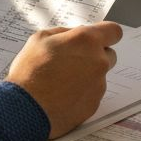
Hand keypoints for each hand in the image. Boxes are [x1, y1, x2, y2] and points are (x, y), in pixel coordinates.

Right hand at [5, 21, 121, 138]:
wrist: (26, 108)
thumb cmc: (29, 72)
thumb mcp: (39, 39)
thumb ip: (63, 33)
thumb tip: (74, 34)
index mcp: (86, 41)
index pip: (114, 31)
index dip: (107, 34)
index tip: (99, 38)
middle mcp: (98, 62)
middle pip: (109, 55)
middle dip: (95, 56)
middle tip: (72, 61)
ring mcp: (98, 85)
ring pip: (99, 76)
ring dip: (86, 76)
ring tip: (60, 82)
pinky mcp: (94, 104)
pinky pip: (92, 94)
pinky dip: (82, 93)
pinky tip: (62, 95)